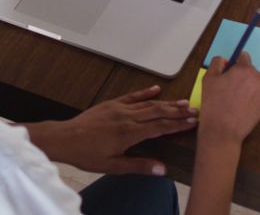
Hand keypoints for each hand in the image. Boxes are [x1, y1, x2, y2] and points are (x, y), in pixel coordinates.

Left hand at [24, 85, 197, 175]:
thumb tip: (162, 169)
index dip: (178, 124)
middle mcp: (127, 117)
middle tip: (195, 110)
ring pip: (148, 103)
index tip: (193, 121)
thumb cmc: (87, 154)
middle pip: (158, 112)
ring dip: (167, 102)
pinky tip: (156, 89)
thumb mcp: (113, 165)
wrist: (64, 139)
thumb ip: (139, 166)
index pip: (160, 127)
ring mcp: (119, 108)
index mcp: (129, 133)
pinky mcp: (111, 104)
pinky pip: (132, 96)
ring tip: (183, 101)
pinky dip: (145, 92)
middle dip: (178, 111)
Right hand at [198, 53, 259, 145]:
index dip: (235, 63)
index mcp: (244, 69)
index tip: (229, 71)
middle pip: (250, 70)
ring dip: (249, 85)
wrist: (223, 130)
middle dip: (242, 75)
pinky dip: (254, 96)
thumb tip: (225, 60)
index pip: (244, 56)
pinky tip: (243, 105)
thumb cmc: (214, 104)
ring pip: (256, 82)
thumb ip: (217, 63)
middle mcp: (258, 77)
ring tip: (236, 99)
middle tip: (230, 88)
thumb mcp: (208, 78)